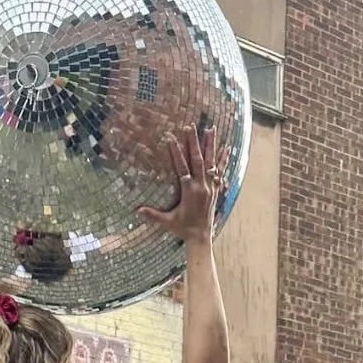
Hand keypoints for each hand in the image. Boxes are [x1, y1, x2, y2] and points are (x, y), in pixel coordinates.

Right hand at [137, 125, 220, 242]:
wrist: (201, 236)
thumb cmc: (183, 228)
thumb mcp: (167, 221)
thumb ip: (152, 214)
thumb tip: (136, 210)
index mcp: (189, 191)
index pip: (182, 168)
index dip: (176, 153)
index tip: (171, 138)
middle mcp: (202, 186)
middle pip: (197, 160)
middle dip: (194, 142)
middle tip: (191, 126)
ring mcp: (210, 187)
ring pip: (211, 162)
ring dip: (210, 145)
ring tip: (211, 129)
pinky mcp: (215, 190)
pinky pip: (220, 172)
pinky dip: (223, 160)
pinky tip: (227, 148)